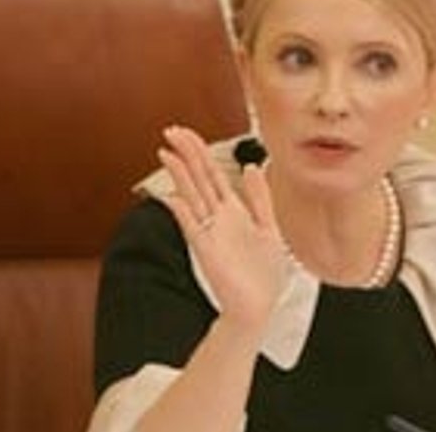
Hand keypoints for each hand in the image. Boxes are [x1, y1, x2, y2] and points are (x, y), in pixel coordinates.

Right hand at [157, 126, 282, 334]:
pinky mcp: (206, 250)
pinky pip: (192, 226)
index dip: (200, 152)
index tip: (186, 133)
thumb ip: (260, 197)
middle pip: (199, 178)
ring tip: (166, 152)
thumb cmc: (263, 273)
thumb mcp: (269, 227)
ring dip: (180, 175)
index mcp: (234, 211)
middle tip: (170, 130)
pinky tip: (172, 195)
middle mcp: (218, 218)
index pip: (213, 174)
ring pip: (192, 196)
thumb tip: (252, 166)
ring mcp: (210, 232)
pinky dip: (182, 210)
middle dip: (187, 154)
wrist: (260, 306)